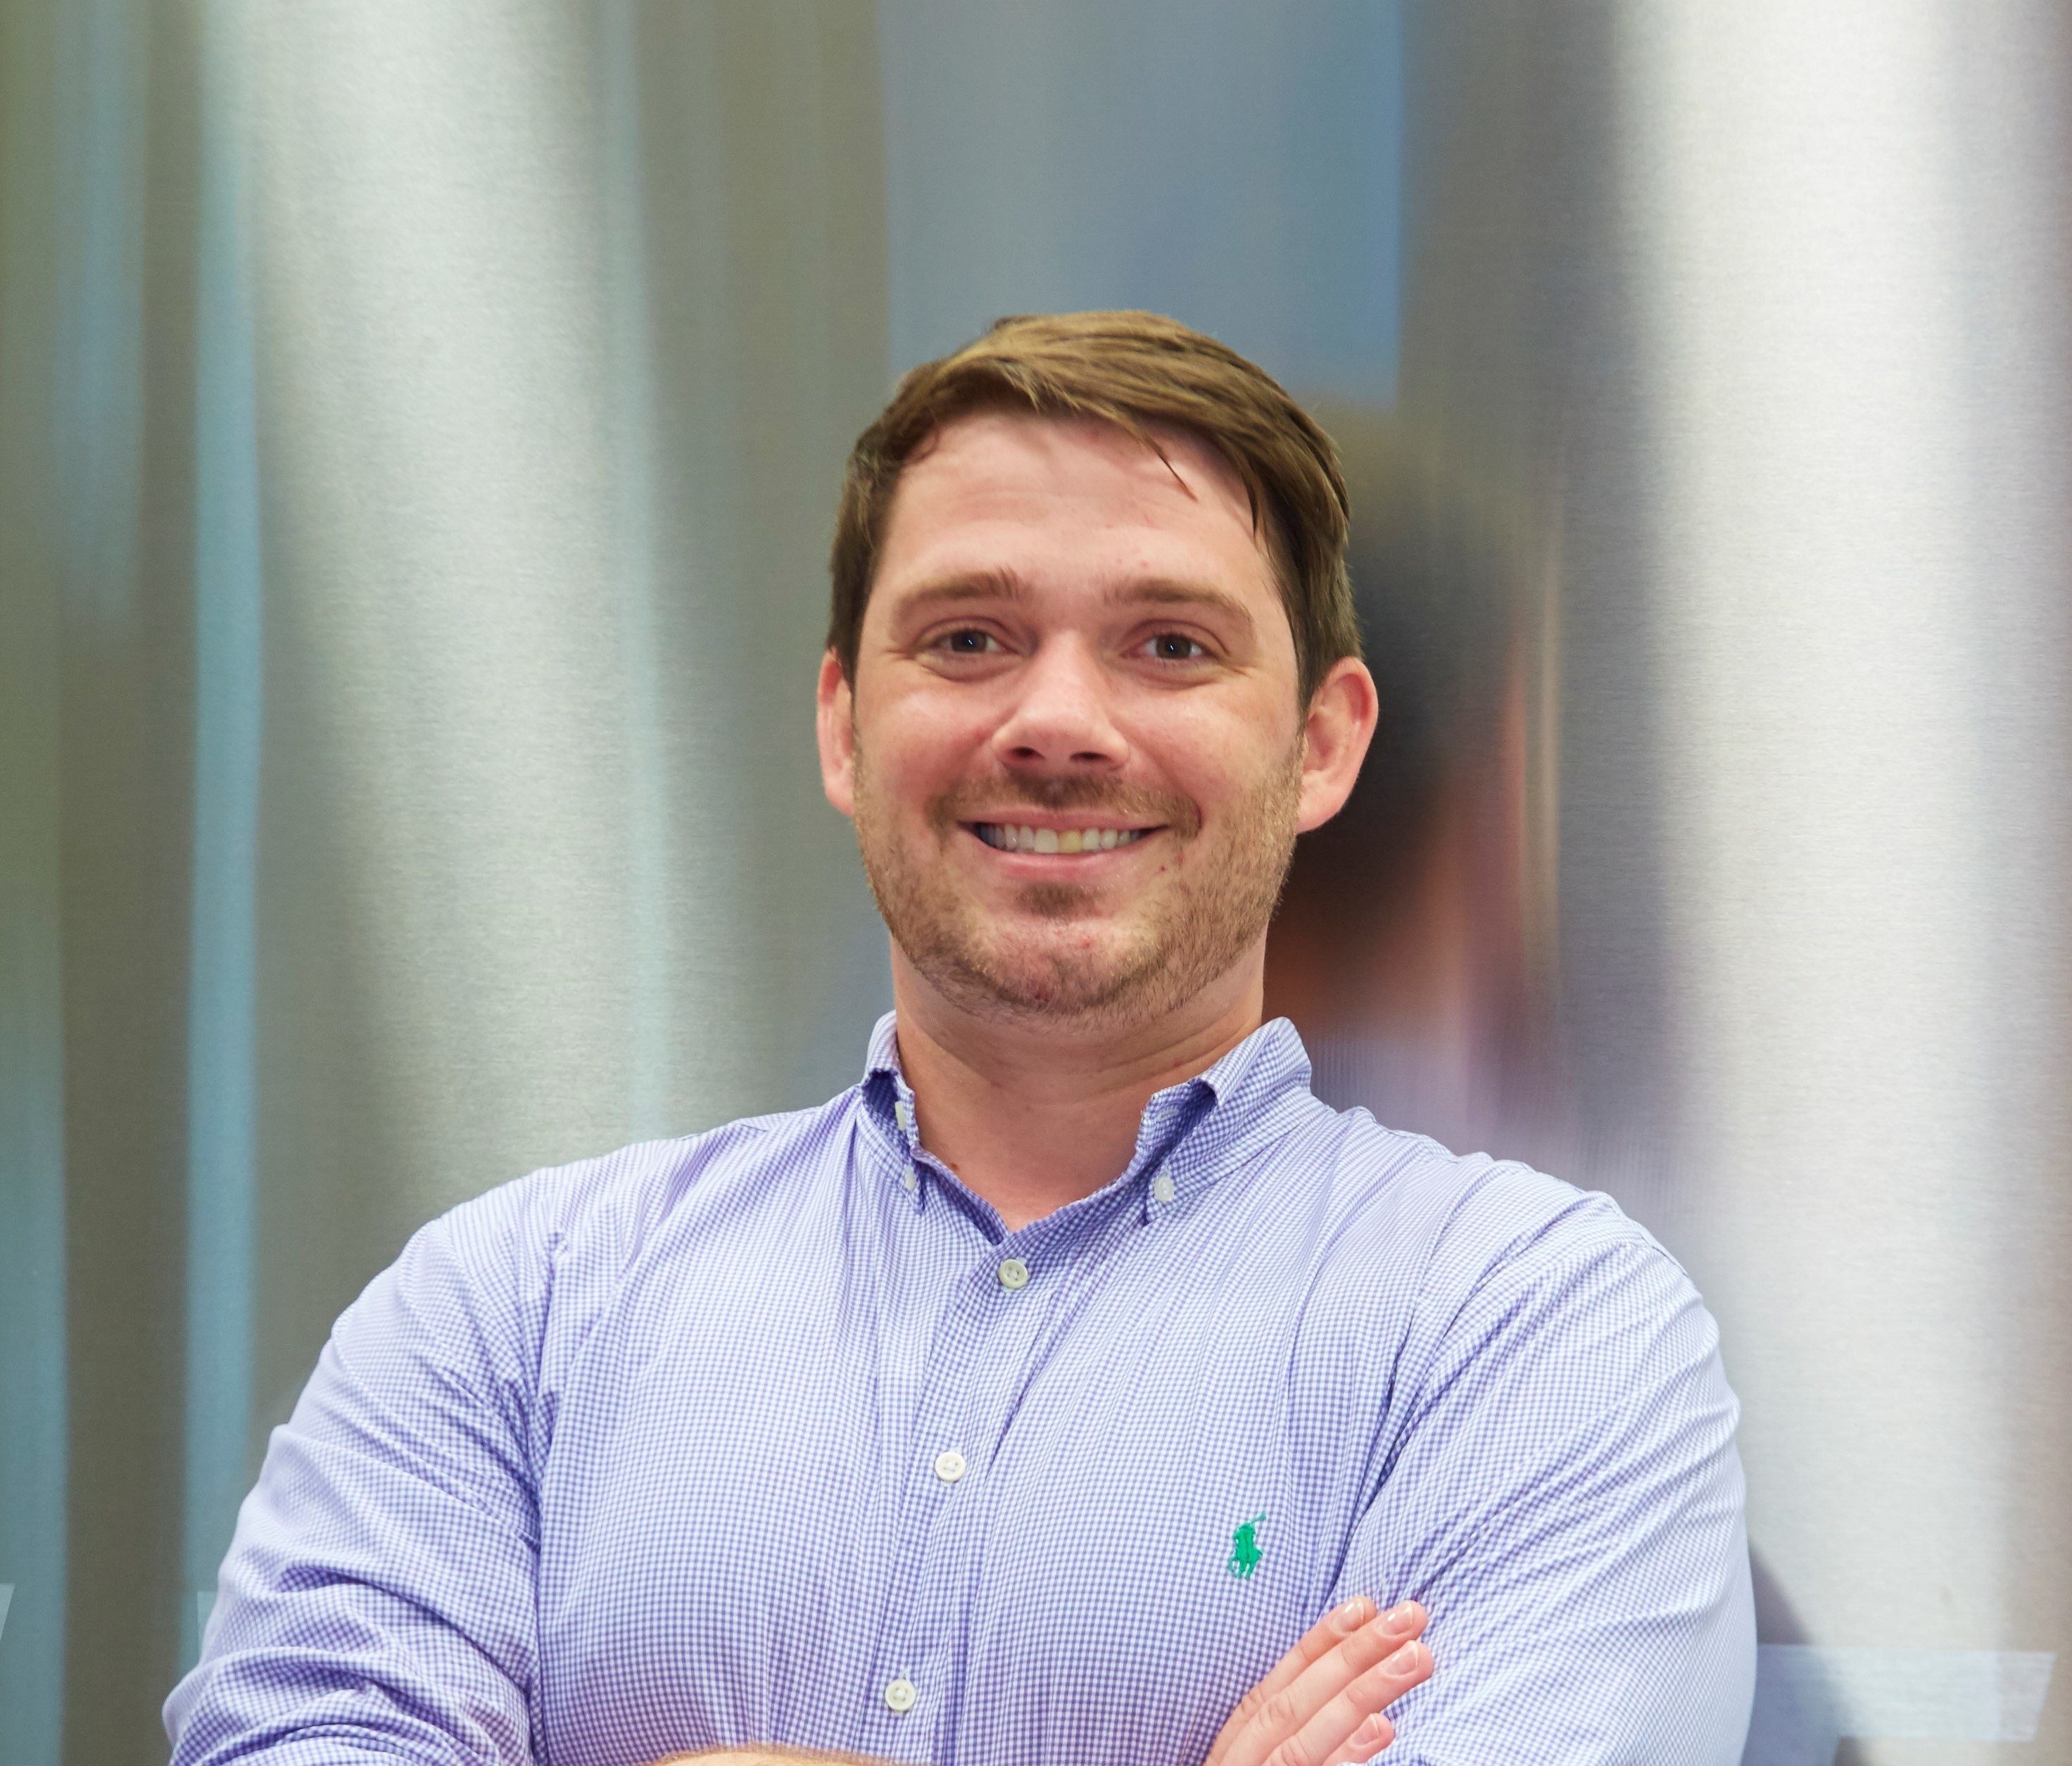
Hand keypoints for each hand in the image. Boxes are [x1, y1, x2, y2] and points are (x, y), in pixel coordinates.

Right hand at [1204, 1596, 1432, 1765]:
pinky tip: (1381, 1731)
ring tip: (1415, 1659)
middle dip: (1354, 1654)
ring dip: (1361, 1694)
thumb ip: (1298, 1739)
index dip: (1320, 1643)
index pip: (1278, 1686)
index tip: (1364, 1604)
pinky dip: (1343, 1757)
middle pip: (1295, 1703)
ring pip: (1304, 1740)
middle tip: (1412, 1616)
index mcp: (1236, 1747)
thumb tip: (1374, 1718)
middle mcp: (1242, 1762)